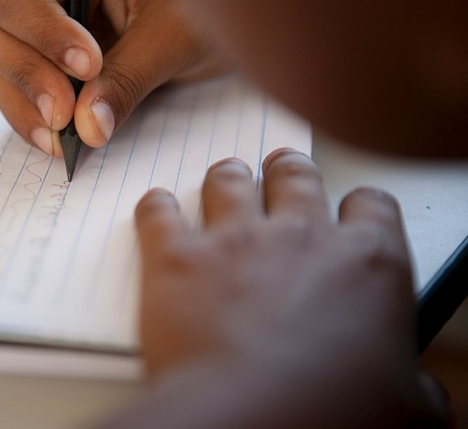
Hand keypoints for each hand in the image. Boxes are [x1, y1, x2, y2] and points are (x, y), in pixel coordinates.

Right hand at [0, 0, 226, 156]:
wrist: (226, 23)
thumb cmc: (206, 6)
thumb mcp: (173, 37)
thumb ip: (128, 77)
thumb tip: (85, 128)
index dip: (45, 35)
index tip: (87, 68)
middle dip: (26, 75)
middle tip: (63, 114)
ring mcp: (46, 35)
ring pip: (1, 68)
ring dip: (25, 106)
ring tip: (62, 139)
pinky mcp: (54, 71)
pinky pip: (24, 97)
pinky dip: (35, 121)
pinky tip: (61, 141)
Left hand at [116, 149, 448, 427]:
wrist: (250, 420)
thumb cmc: (328, 414)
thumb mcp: (403, 407)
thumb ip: (409, 384)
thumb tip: (420, 397)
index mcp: (365, 263)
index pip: (372, 207)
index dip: (361, 206)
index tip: (353, 211)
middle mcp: (299, 237)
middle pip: (296, 176)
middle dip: (289, 172)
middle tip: (282, 174)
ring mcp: (235, 241)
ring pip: (229, 180)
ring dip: (228, 179)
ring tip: (226, 180)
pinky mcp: (177, 258)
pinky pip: (158, 212)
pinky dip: (156, 207)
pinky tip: (159, 208)